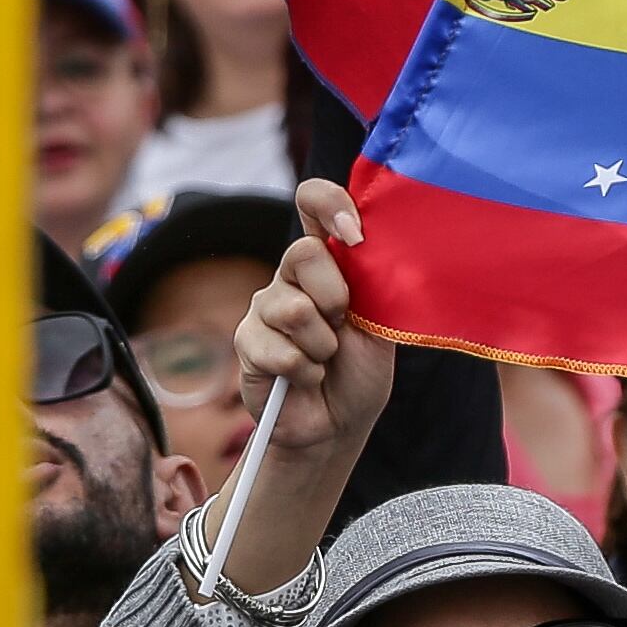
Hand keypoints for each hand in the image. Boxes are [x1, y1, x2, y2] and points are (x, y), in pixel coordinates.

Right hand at [208, 179, 393, 594]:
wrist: (337, 425)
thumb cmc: (361, 370)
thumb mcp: (379, 320)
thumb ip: (368, 278)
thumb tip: (359, 237)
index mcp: (329, 259)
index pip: (314, 201)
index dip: (329, 203)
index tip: (354, 234)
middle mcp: (292, 275)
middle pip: (301, 252)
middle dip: (334, 297)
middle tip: (342, 327)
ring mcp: (265, 306)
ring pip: (291, 308)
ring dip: (321, 347)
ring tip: (325, 361)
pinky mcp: (247, 341)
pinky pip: (275, 348)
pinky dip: (302, 372)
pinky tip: (305, 379)